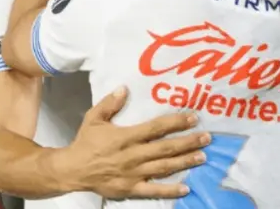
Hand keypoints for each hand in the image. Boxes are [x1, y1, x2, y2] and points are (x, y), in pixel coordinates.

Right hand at [69, 86, 208, 198]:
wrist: (73, 169)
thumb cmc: (85, 142)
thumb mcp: (94, 118)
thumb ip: (110, 103)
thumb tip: (125, 88)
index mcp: (125, 136)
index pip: (155, 128)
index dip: (176, 122)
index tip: (193, 117)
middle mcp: (133, 155)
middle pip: (165, 148)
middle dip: (188, 142)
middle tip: (207, 137)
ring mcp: (134, 173)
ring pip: (164, 167)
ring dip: (184, 161)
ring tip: (202, 156)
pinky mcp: (131, 188)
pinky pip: (154, 190)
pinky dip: (170, 190)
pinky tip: (186, 188)